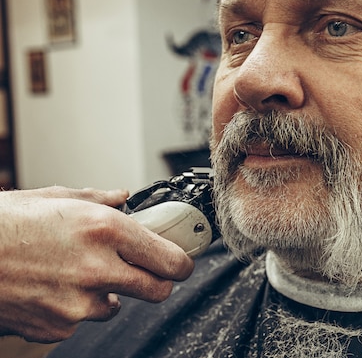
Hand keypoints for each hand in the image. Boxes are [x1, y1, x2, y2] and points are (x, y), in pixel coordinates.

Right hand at [0, 186, 194, 342]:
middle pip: (158, 290)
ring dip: (108, 293)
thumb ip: (99, 199)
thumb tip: (123, 197)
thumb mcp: (56, 198)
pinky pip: (81, 320)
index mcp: (105, 230)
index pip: (170, 258)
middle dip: (157, 282)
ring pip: (116, 307)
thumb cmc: (5, 223)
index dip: (182, 262)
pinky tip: (52, 287)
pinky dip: (74, 307)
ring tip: (76, 272)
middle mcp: (98, 268)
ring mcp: (78, 303)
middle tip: (145, 272)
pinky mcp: (57, 327)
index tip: (181, 261)